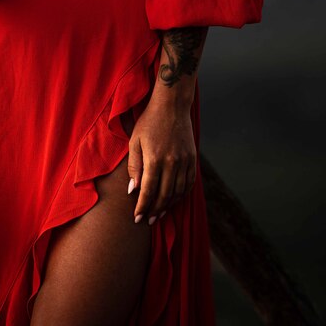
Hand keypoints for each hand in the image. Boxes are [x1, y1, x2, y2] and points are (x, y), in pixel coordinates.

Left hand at [127, 96, 196, 224]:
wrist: (172, 105)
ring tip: (160, 213)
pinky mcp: (193, 158)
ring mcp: (184, 161)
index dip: (143, 207)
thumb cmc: (149, 121)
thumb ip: (134, 166)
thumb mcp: (135, 140)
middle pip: (164, 195)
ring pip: (178, 192)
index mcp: (155, 158)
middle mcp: (172, 162)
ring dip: (169, 205)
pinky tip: (175, 200)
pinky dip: (182, 194)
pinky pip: (189, 183)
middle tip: (148, 220)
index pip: (148, 191)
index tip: (138, 218)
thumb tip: (133, 190)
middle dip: (155, 210)